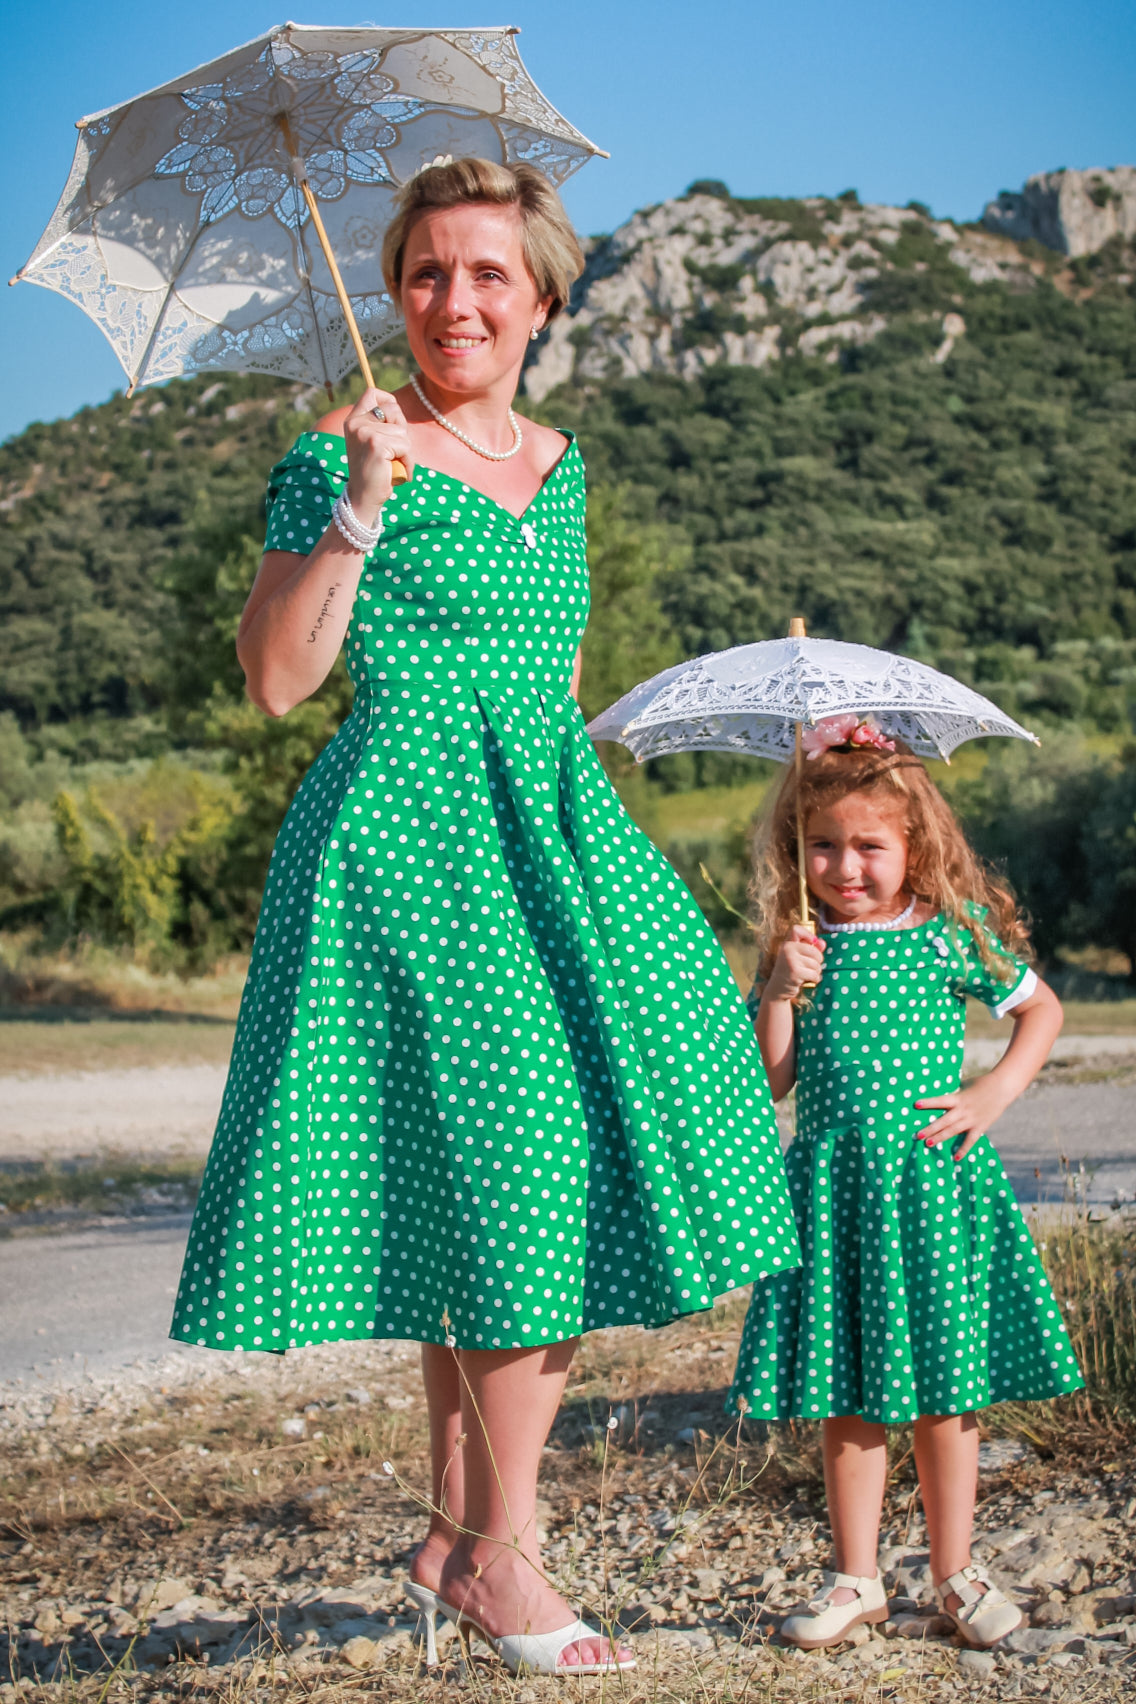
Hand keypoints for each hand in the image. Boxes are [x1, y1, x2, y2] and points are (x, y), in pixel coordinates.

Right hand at [343, 388, 413, 521]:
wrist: (363, 498)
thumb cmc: (373, 472)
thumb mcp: (372, 442)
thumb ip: (379, 425)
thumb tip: (395, 408)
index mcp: (352, 420)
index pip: (372, 393)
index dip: (388, 401)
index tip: (393, 420)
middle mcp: (356, 423)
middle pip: (393, 410)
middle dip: (401, 429)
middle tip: (394, 450)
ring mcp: (365, 433)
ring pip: (402, 431)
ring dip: (405, 451)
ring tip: (393, 464)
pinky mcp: (377, 445)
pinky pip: (405, 446)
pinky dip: (408, 462)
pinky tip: (397, 472)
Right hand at [764, 924, 824, 1002]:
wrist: (777, 989)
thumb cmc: (790, 971)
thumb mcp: (799, 957)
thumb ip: (811, 948)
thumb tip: (823, 944)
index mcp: (786, 944)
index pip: (796, 929)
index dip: (808, 935)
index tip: (812, 943)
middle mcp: (787, 949)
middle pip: (814, 951)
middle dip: (818, 961)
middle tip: (810, 967)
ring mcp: (790, 960)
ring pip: (816, 964)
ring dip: (816, 972)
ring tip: (807, 974)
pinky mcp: (795, 972)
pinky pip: (815, 974)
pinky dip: (815, 979)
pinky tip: (808, 980)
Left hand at [915, 1074, 1014, 1161]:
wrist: (1002, 1087)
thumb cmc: (980, 1083)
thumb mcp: (964, 1085)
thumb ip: (953, 1093)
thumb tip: (939, 1097)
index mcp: (958, 1098)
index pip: (941, 1100)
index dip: (929, 1103)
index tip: (915, 1105)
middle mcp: (963, 1110)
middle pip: (944, 1121)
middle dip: (930, 1128)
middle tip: (917, 1135)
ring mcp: (972, 1119)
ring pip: (953, 1131)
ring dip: (940, 1138)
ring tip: (928, 1143)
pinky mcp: (980, 1127)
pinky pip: (971, 1140)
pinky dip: (964, 1149)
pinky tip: (956, 1158)